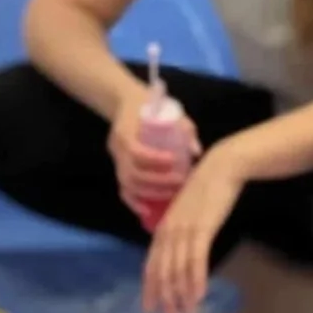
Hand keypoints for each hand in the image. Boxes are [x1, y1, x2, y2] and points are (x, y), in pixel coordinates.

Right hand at [108, 90, 200, 217]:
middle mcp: (117, 149)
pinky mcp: (118, 170)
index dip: (154, 160)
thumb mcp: (170, 111)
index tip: (174, 161)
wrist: (127, 103)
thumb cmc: (152, 106)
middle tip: (179, 182)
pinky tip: (147, 210)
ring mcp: (116, 161)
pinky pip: (122, 191)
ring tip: (171, 193)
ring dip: (150, 193)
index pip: (135, 151)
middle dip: (157, 181)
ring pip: (127, 184)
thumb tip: (195, 151)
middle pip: (132, 173)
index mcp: (125, 132)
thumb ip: (184, 129)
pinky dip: (134, 203)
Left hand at [142, 144, 244, 312]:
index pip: (151, 263)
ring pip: (177, 270)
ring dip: (181, 295)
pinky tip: (198, 296)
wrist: (222, 167)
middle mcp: (169, 231)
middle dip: (164, 298)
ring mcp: (184, 230)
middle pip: (162, 271)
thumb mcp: (188, 211)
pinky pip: (196, 261)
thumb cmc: (207, 188)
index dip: (149, 287)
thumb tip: (180, 249)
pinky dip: (195, 281)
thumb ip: (180, 229)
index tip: (149, 307)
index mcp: (163, 227)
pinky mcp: (202, 229)